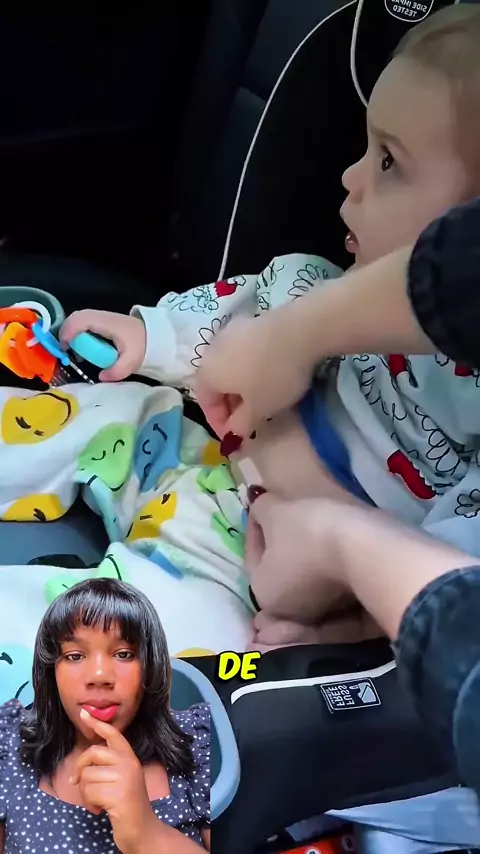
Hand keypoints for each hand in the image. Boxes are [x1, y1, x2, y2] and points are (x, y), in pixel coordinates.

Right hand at [59, 310, 146, 380]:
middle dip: (66, 333)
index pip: (80, 320)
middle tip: (66, 350)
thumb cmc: (142, 345)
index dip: (68, 332)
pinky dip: (78, 332)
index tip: (66, 348)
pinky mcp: (103, 321)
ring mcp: (102, 317)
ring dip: (72, 332)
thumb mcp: (131, 361)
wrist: (155, 336)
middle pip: (75, 317)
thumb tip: (101, 376)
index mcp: (106, 323)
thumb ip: (117, 371)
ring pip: (78, 319)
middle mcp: (101, 316)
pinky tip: (83, 346)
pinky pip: (84, 322)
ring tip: (73, 349)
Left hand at [70, 709, 154, 852]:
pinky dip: (89, 804)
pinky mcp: (117, 793)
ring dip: (86, 794)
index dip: (97, 724)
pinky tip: (100, 810)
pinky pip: (89, 792)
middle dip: (79, 769)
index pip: (113, 735)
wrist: (142, 830)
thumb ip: (110, 767)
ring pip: (87, 776)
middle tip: (76, 783)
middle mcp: (129, 763)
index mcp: (130, 758)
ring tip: (97, 803)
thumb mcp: (122, 780)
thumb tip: (84, 765)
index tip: (84, 714)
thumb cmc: (128, 806)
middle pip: (92, 753)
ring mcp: (124, 777)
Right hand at [195, 306, 314, 438]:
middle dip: (230, 406)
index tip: (236, 438)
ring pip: (229, 368)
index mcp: (206, 374)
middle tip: (247, 421)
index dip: (219, 425)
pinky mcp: (249, 322)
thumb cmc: (274, 376)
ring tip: (259, 399)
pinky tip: (268, 375)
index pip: (205, 405)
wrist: (301, 330)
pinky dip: (250, 369)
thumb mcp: (258, 411)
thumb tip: (234, 430)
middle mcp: (211, 351)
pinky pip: (243, 353)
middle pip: (215, 385)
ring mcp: (229, 333)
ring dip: (240, 387)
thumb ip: (240, 426)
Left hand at [246, 492, 351, 622]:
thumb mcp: (276, 513)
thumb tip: (260, 505)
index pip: (251, 554)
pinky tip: (329, 538)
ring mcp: (323, 611)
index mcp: (263, 593)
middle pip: (278, 569)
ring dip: (303, 552)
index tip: (262, 503)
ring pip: (305, 576)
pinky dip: (324, 559)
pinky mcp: (350, 603)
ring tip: (309, 524)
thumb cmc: (309, 534)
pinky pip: (329, 578)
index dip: (255, 524)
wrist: (364, 549)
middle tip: (284, 515)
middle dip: (278, 542)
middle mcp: (290, 611)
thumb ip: (261, 509)